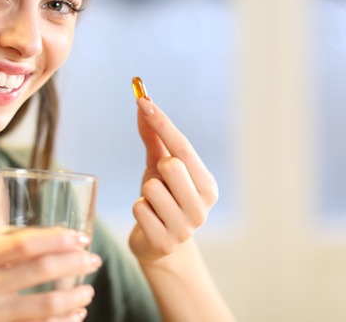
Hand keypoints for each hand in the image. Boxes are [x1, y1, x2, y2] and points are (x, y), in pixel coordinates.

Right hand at [0, 227, 100, 321]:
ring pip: (43, 306)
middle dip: (73, 263)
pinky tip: (74, 317)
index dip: (56, 238)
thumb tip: (45, 242)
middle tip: (93, 260)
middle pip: (39, 271)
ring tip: (88, 291)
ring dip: (73, 298)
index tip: (79, 236)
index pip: (23, 243)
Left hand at [129, 97, 218, 264]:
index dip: (161, 121)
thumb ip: (154, 136)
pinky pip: (139, 209)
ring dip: (145, 194)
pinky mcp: (165, 242)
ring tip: (153, 205)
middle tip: (160, 183)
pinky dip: (138, 210)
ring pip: (151, 188)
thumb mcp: (158, 166)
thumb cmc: (162, 198)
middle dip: (158, 169)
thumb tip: (143, 102)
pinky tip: (148, 220)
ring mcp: (186, 227)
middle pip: (172, 165)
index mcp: (207, 185)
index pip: (183, 146)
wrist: (157, 244)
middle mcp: (203, 206)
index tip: (142, 100)